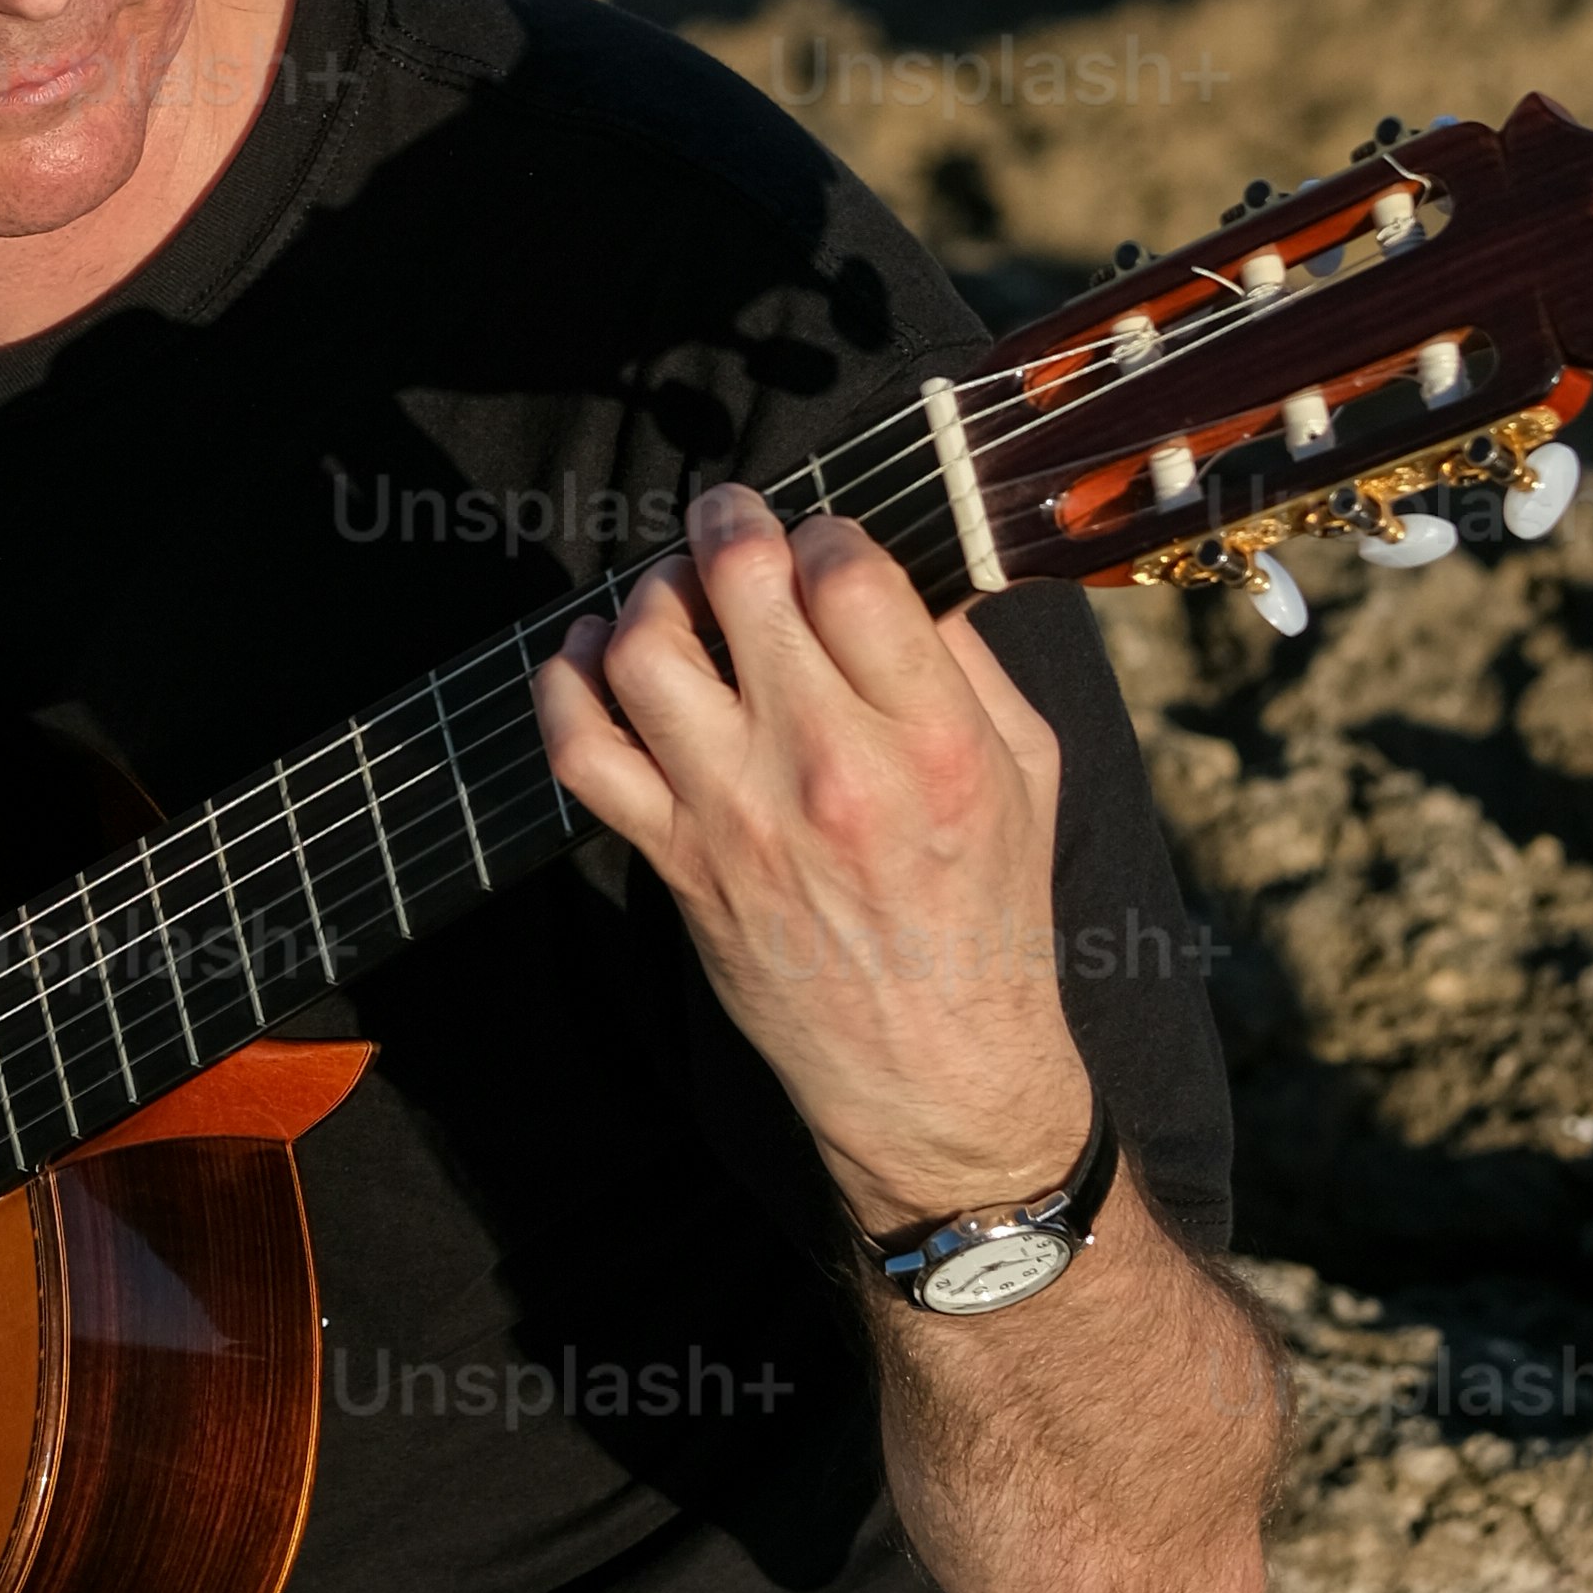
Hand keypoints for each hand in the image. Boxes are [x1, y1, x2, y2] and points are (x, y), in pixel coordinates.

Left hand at [534, 482, 1096, 1234]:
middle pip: (738, 585)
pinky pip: (580, 750)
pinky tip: (595, 658)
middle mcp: (828, 768)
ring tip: (673, 595)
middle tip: (729, 521)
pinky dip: (567, 684)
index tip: (821, 544)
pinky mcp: (677, 861)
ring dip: (648, 596)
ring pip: (645, 651)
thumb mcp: (1025, 769)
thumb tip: (904, 562)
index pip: (846, 571)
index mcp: (930, 739)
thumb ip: (965, 659)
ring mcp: (737, 815)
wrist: (935, 1071)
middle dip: (726, 525)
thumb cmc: (989, 911)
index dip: (823, 532)